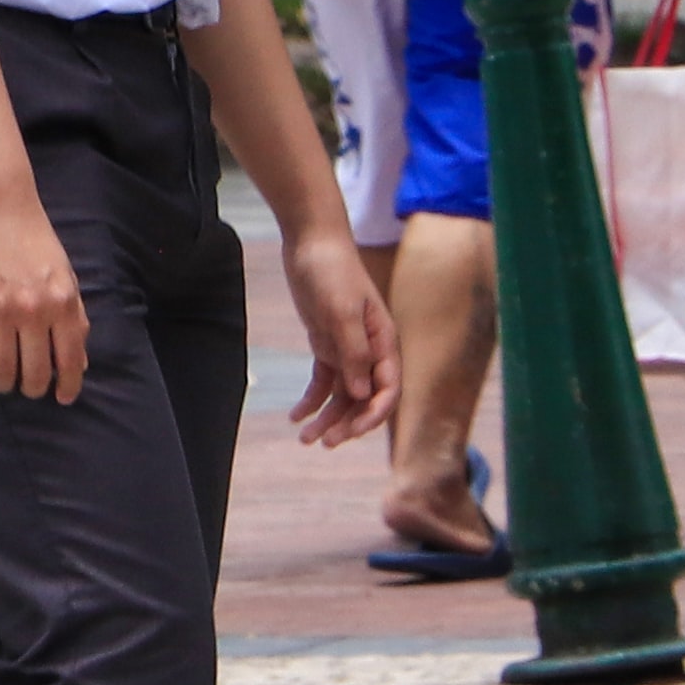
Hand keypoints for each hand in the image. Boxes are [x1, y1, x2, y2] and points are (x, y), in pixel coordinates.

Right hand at [0, 177, 88, 404]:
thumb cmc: (35, 238)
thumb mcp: (65, 276)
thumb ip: (75, 318)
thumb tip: (78, 361)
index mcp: (63, 303)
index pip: (70, 361)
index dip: (68, 387)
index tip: (63, 398)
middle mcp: (33, 312)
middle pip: (34, 373)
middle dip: (32, 389)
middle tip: (27, 388)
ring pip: (2, 370)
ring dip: (3, 383)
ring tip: (2, 381)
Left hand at [275, 225, 397, 450]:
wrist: (312, 243)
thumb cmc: (332, 272)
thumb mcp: (341, 311)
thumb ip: (353, 352)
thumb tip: (361, 394)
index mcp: (384, 342)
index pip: (388, 389)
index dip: (373, 416)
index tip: (349, 434)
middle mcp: (371, 350)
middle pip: (365, 398)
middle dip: (347, 424)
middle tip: (322, 442)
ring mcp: (349, 349)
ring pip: (343, 395)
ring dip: (327, 418)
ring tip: (304, 439)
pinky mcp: (327, 345)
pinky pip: (323, 381)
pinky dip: (311, 401)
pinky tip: (295, 417)